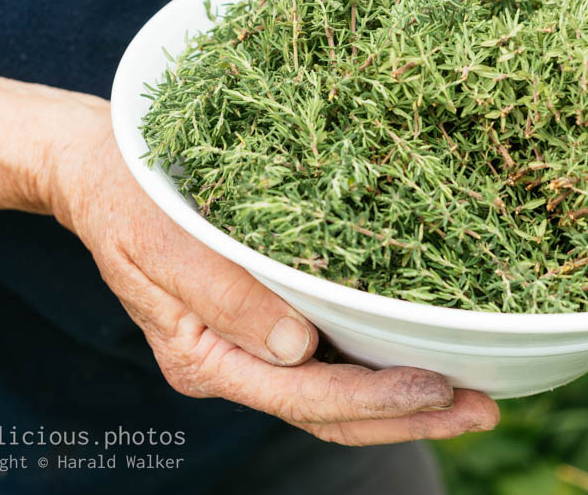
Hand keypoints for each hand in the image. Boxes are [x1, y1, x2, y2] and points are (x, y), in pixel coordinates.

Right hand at [49, 105, 498, 445]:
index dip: (374, 398)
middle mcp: (236, 363)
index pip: (303, 395)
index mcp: (205, 357)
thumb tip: (297, 348)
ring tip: (474, 397)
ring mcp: (253, 347)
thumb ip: (224, 298)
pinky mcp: (267, 321)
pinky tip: (426, 356)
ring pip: (336, 394)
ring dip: (405, 401)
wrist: (103, 170)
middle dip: (409, 416)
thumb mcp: (161, 242)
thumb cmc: (127, 199)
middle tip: (484, 411)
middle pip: (330, 411)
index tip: (439, 389)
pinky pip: (331, 359)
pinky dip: (380, 365)